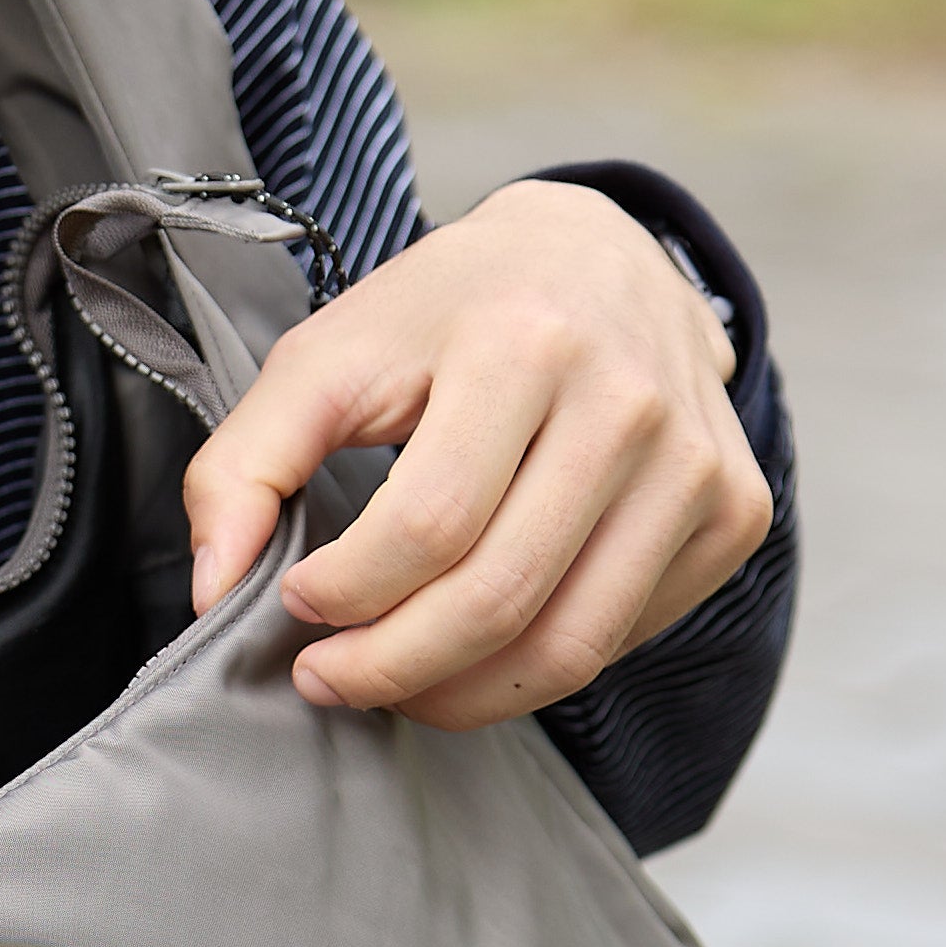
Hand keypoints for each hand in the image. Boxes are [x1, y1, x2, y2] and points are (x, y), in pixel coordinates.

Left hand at [181, 180, 773, 728]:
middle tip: (330, 679)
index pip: (428, 529)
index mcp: (524, 342)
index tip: (297, 609)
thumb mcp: (328, 355)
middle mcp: (629, 400)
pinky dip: (538, 668)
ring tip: (395, 683)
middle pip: (497, 599)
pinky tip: (484, 642)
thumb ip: (243, 464)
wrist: (598, 253)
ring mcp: (696, 461)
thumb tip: (214, 590)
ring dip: (461, 694)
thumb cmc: (449, 312)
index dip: (346, 598)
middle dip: (391, 668)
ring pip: (569, 644)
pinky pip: (622, 638)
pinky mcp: (731, 510)